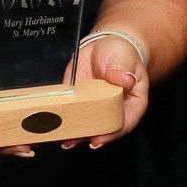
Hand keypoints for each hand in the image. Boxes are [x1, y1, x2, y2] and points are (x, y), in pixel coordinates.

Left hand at [70, 32, 148, 147]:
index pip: (124, 123)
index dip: (111, 134)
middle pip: (103, 130)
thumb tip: (124, 80)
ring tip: (64, 140)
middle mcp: (113, 111)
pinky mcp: (78, 103)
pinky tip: (54, 126)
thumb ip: (123, 70)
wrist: (103, 46)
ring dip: (74, 135)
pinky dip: (63, 121)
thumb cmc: (120, 54)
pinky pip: (71, 115)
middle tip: (74, 140)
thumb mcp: (123, 58)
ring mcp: (95, 109)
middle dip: (88, 137)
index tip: (98, 139)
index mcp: (132, 104)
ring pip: (86, 127)